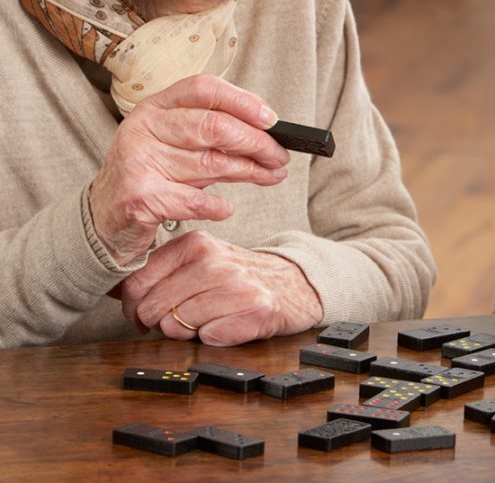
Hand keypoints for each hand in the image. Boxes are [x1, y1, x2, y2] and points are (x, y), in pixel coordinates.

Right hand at [89, 74, 289, 264]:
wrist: (105, 217)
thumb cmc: (154, 174)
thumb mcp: (180, 146)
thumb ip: (214, 135)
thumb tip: (268, 134)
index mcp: (156, 106)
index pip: (205, 89)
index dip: (243, 101)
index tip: (272, 120)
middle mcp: (144, 127)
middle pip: (214, 126)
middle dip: (256, 143)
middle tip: (280, 157)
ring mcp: (138, 160)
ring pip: (210, 163)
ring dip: (250, 172)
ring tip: (271, 176)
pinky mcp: (139, 196)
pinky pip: (194, 201)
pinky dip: (218, 207)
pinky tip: (228, 208)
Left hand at [120, 230, 323, 344]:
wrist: (292, 285)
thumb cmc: (238, 278)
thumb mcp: (201, 261)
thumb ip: (162, 271)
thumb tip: (113, 288)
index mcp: (196, 244)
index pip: (136, 283)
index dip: (132, 307)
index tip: (146, 313)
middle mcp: (214, 260)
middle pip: (151, 309)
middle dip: (161, 322)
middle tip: (184, 318)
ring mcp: (235, 285)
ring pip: (176, 327)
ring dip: (189, 332)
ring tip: (211, 317)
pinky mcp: (254, 310)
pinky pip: (208, 339)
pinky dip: (215, 338)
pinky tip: (229, 323)